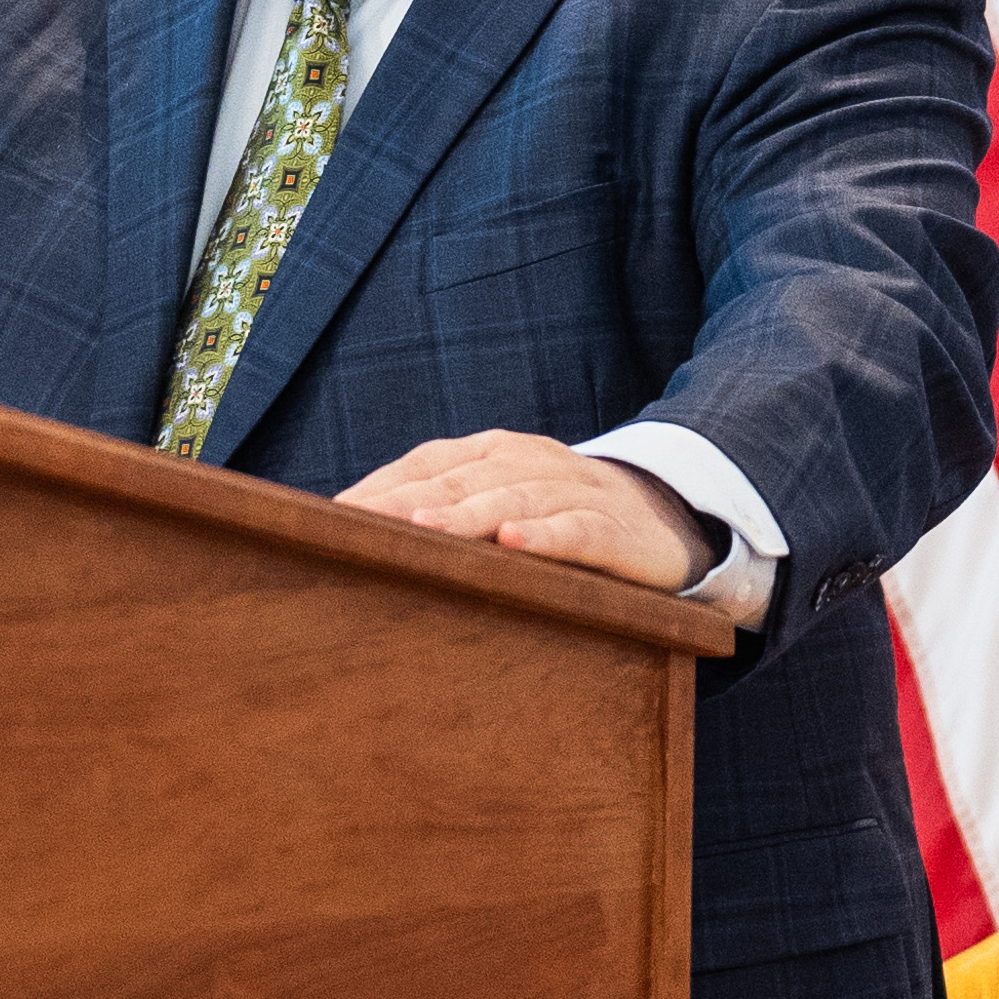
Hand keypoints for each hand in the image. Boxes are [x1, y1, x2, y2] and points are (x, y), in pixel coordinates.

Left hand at [337, 430, 711, 590]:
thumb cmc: (566, 518)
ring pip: (513, 498)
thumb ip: (448, 511)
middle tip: (353, 525)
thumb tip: (361, 534)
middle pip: (460, 479)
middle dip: (404, 501)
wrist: (672, 521)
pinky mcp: (615, 529)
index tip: (326, 517)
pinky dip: (546, 534)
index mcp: (495, 453)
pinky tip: (513, 544)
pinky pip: (577, 528)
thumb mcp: (507, 505)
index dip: (380, 486)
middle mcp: (530, 462)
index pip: (428, 463)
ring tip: (421, 532)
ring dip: (465, 515)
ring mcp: (576, 491)